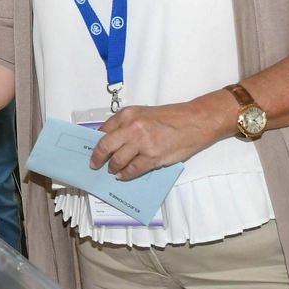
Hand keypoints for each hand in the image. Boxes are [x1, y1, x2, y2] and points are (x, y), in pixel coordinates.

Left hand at [90, 100, 225, 179]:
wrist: (195, 121)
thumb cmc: (172, 117)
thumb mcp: (144, 114)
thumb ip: (127, 125)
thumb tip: (112, 141)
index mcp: (128, 114)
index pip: (103, 131)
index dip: (96, 143)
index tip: (92, 150)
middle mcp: (131, 127)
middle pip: (104, 147)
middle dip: (97, 158)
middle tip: (95, 164)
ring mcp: (141, 143)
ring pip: (117, 161)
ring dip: (112, 168)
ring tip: (112, 170)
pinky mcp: (152, 157)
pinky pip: (132, 170)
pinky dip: (125, 174)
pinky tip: (123, 175)